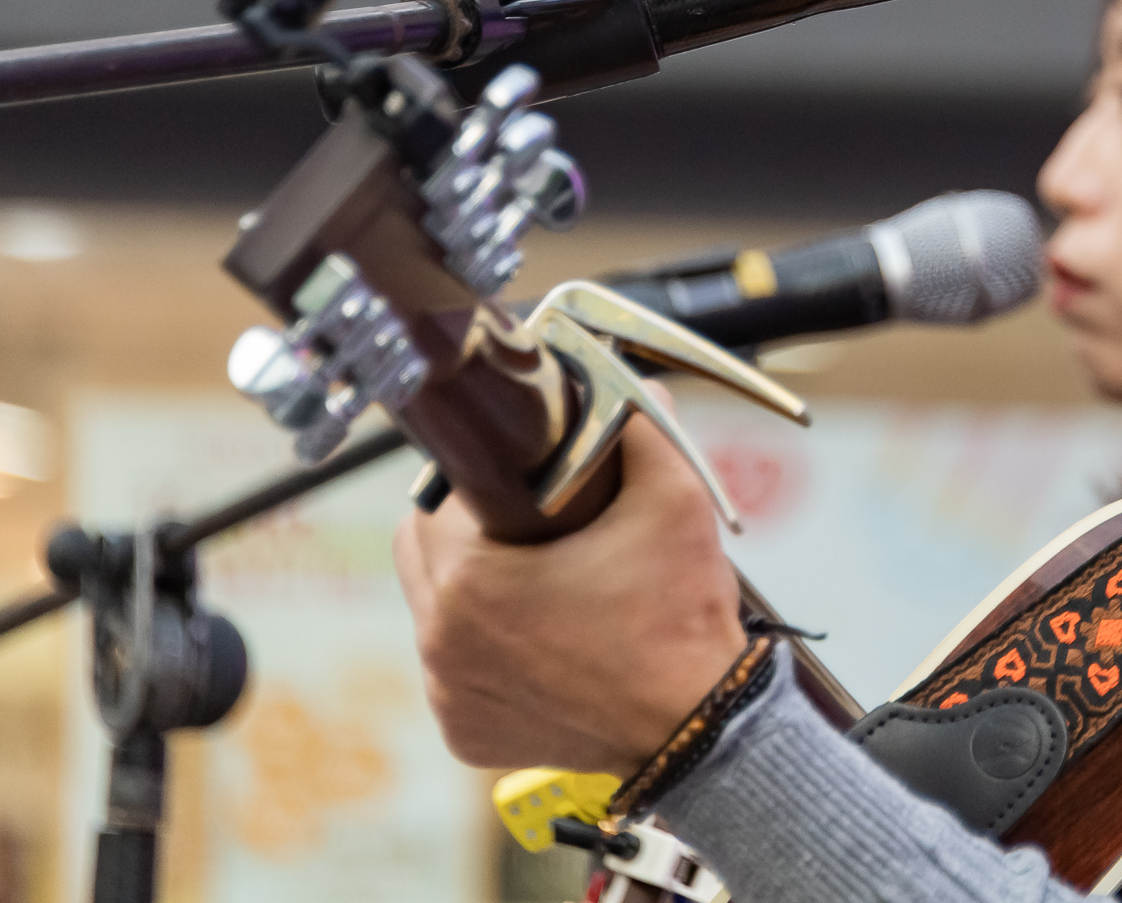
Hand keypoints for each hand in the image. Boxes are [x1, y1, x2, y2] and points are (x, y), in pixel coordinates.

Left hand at [394, 413, 750, 771]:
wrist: (699, 726)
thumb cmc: (680, 618)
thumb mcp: (674, 499)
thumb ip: (642, 426)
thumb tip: (626, 388)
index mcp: (468, 580)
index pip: (436, 500)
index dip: (478, 482)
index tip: (523, 484)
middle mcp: (440, 641)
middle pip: (422, 554)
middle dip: (469, 532)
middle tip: (533, 528)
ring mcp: (449, 695)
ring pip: (437, 613)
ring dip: (475, 593)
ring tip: (543, 585)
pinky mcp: (465, 733)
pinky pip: (457, 673)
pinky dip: (487, 655)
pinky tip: (542, 644)